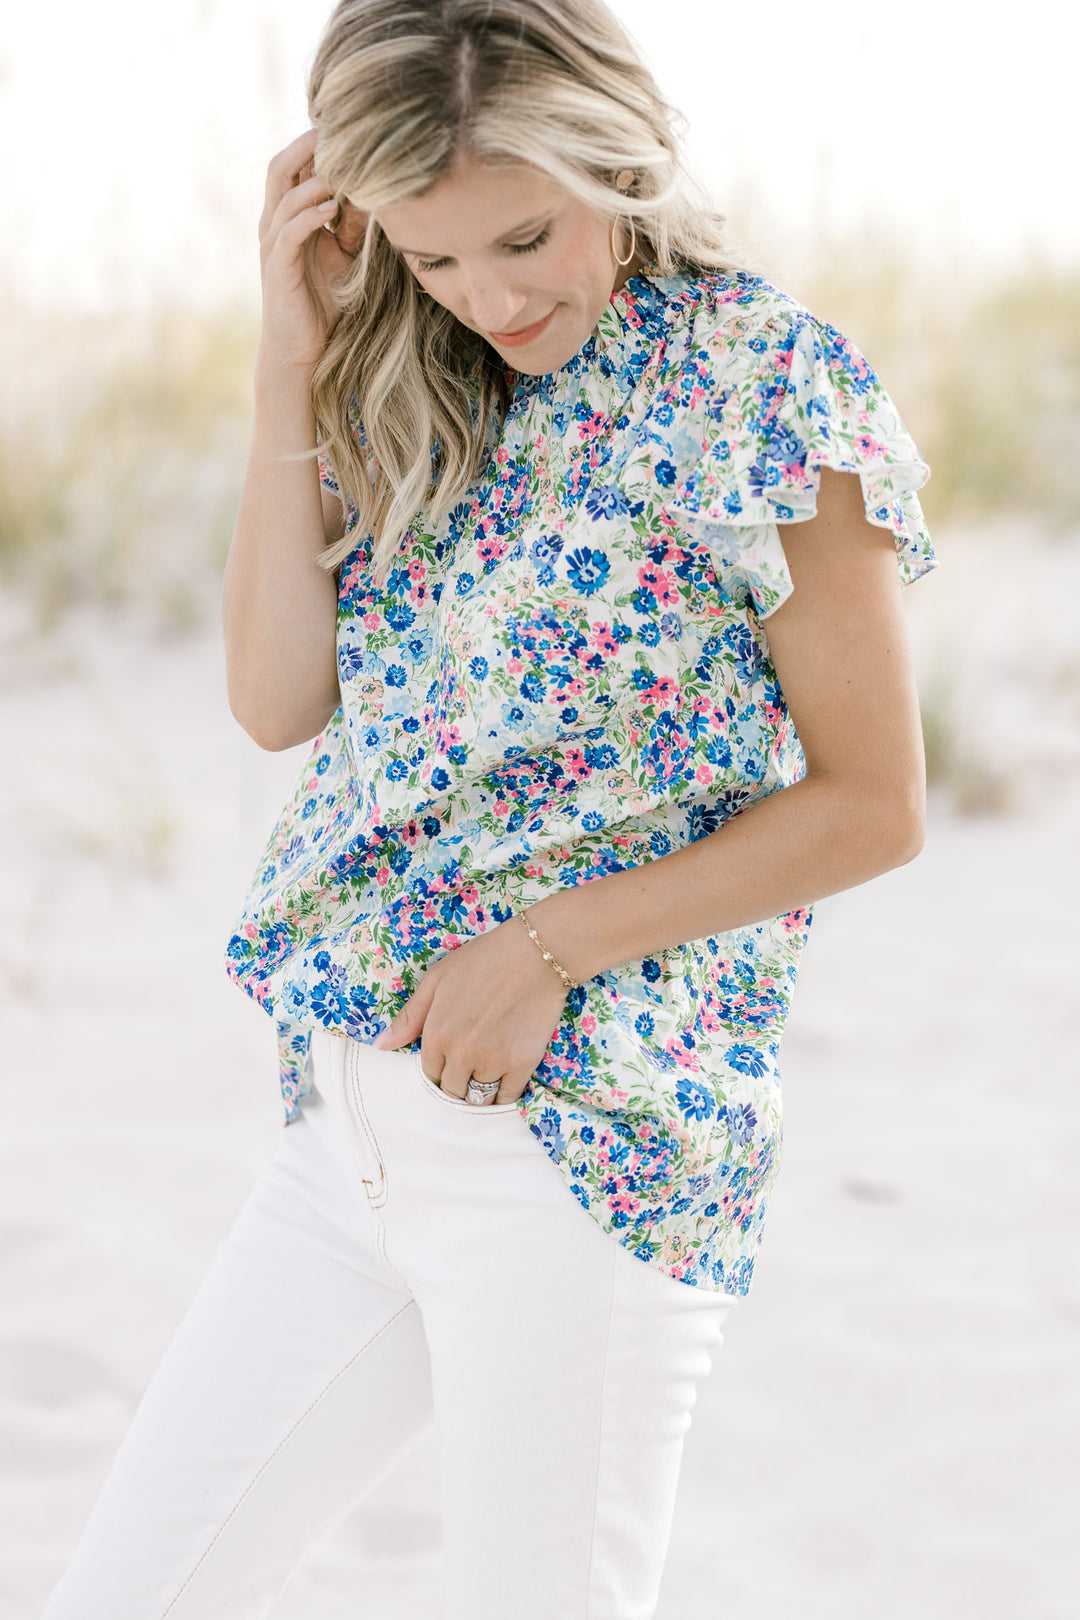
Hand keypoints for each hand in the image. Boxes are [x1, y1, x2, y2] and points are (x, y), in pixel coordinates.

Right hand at [257, 127, 367, 375]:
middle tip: (337, 129)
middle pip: (281, 168)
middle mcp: (274, 223)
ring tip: (344, 170)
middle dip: (307, 146)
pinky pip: (289, 231)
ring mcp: (272, 244)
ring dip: (315, 180)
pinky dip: (309, 215)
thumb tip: (374, 197)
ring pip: (285, 195)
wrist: (299, 350)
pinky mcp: (277, 267)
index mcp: (288, 217)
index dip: (315, 146)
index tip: (347, 129)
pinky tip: (331, 207)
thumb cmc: (321, 304)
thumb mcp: (344, 258)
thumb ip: (353, 227)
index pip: (295, 168)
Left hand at [372, 912, 570, 1104]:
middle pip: (452, 1091)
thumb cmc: (484, 959)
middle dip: (457, 1083)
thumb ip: (410, 1016)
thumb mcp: (437, 979)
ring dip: (478, 1092)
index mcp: (436, 1034)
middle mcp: (460, 1054)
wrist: (536, 953)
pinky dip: (503, 1096)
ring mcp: (492, 1062)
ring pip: (478, 1098)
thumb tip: (381, 1046)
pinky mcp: (522, 1064)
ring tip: (486, 1076)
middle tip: (469, 1069)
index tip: (450, 1062)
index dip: (439, 1070)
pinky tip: (505, 1082)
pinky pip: (507, 1098)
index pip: (429, 1074)